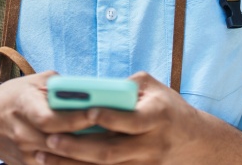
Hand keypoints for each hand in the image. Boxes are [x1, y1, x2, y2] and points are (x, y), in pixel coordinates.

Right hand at [0, 71, 101, 164]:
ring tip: (108, 147)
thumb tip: (89, 90)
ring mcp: (24, 154)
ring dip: (83, 155)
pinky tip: (90, 159)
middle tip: (113, 132)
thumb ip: (59, 86)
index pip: (52, 118)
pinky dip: (72, 163)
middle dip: (87, 138)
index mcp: (24, 107)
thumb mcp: (32, 83)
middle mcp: (23, 133)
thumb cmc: (12, 97)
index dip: (75, 118)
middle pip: (59, 142)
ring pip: (59, 159)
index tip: (97, 112)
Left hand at [38, 72, 207, 164]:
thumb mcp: (156, 89)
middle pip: (110, 151)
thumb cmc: (171, 109)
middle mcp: (150, 145)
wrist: (198, 144)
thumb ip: (126, 85)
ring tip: (43, 157)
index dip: (108, 117)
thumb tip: (93, 87)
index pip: (131, 121)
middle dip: (76, 148)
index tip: (85, 111)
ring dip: (72, 164)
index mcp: (157, 117)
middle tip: (49, 140)